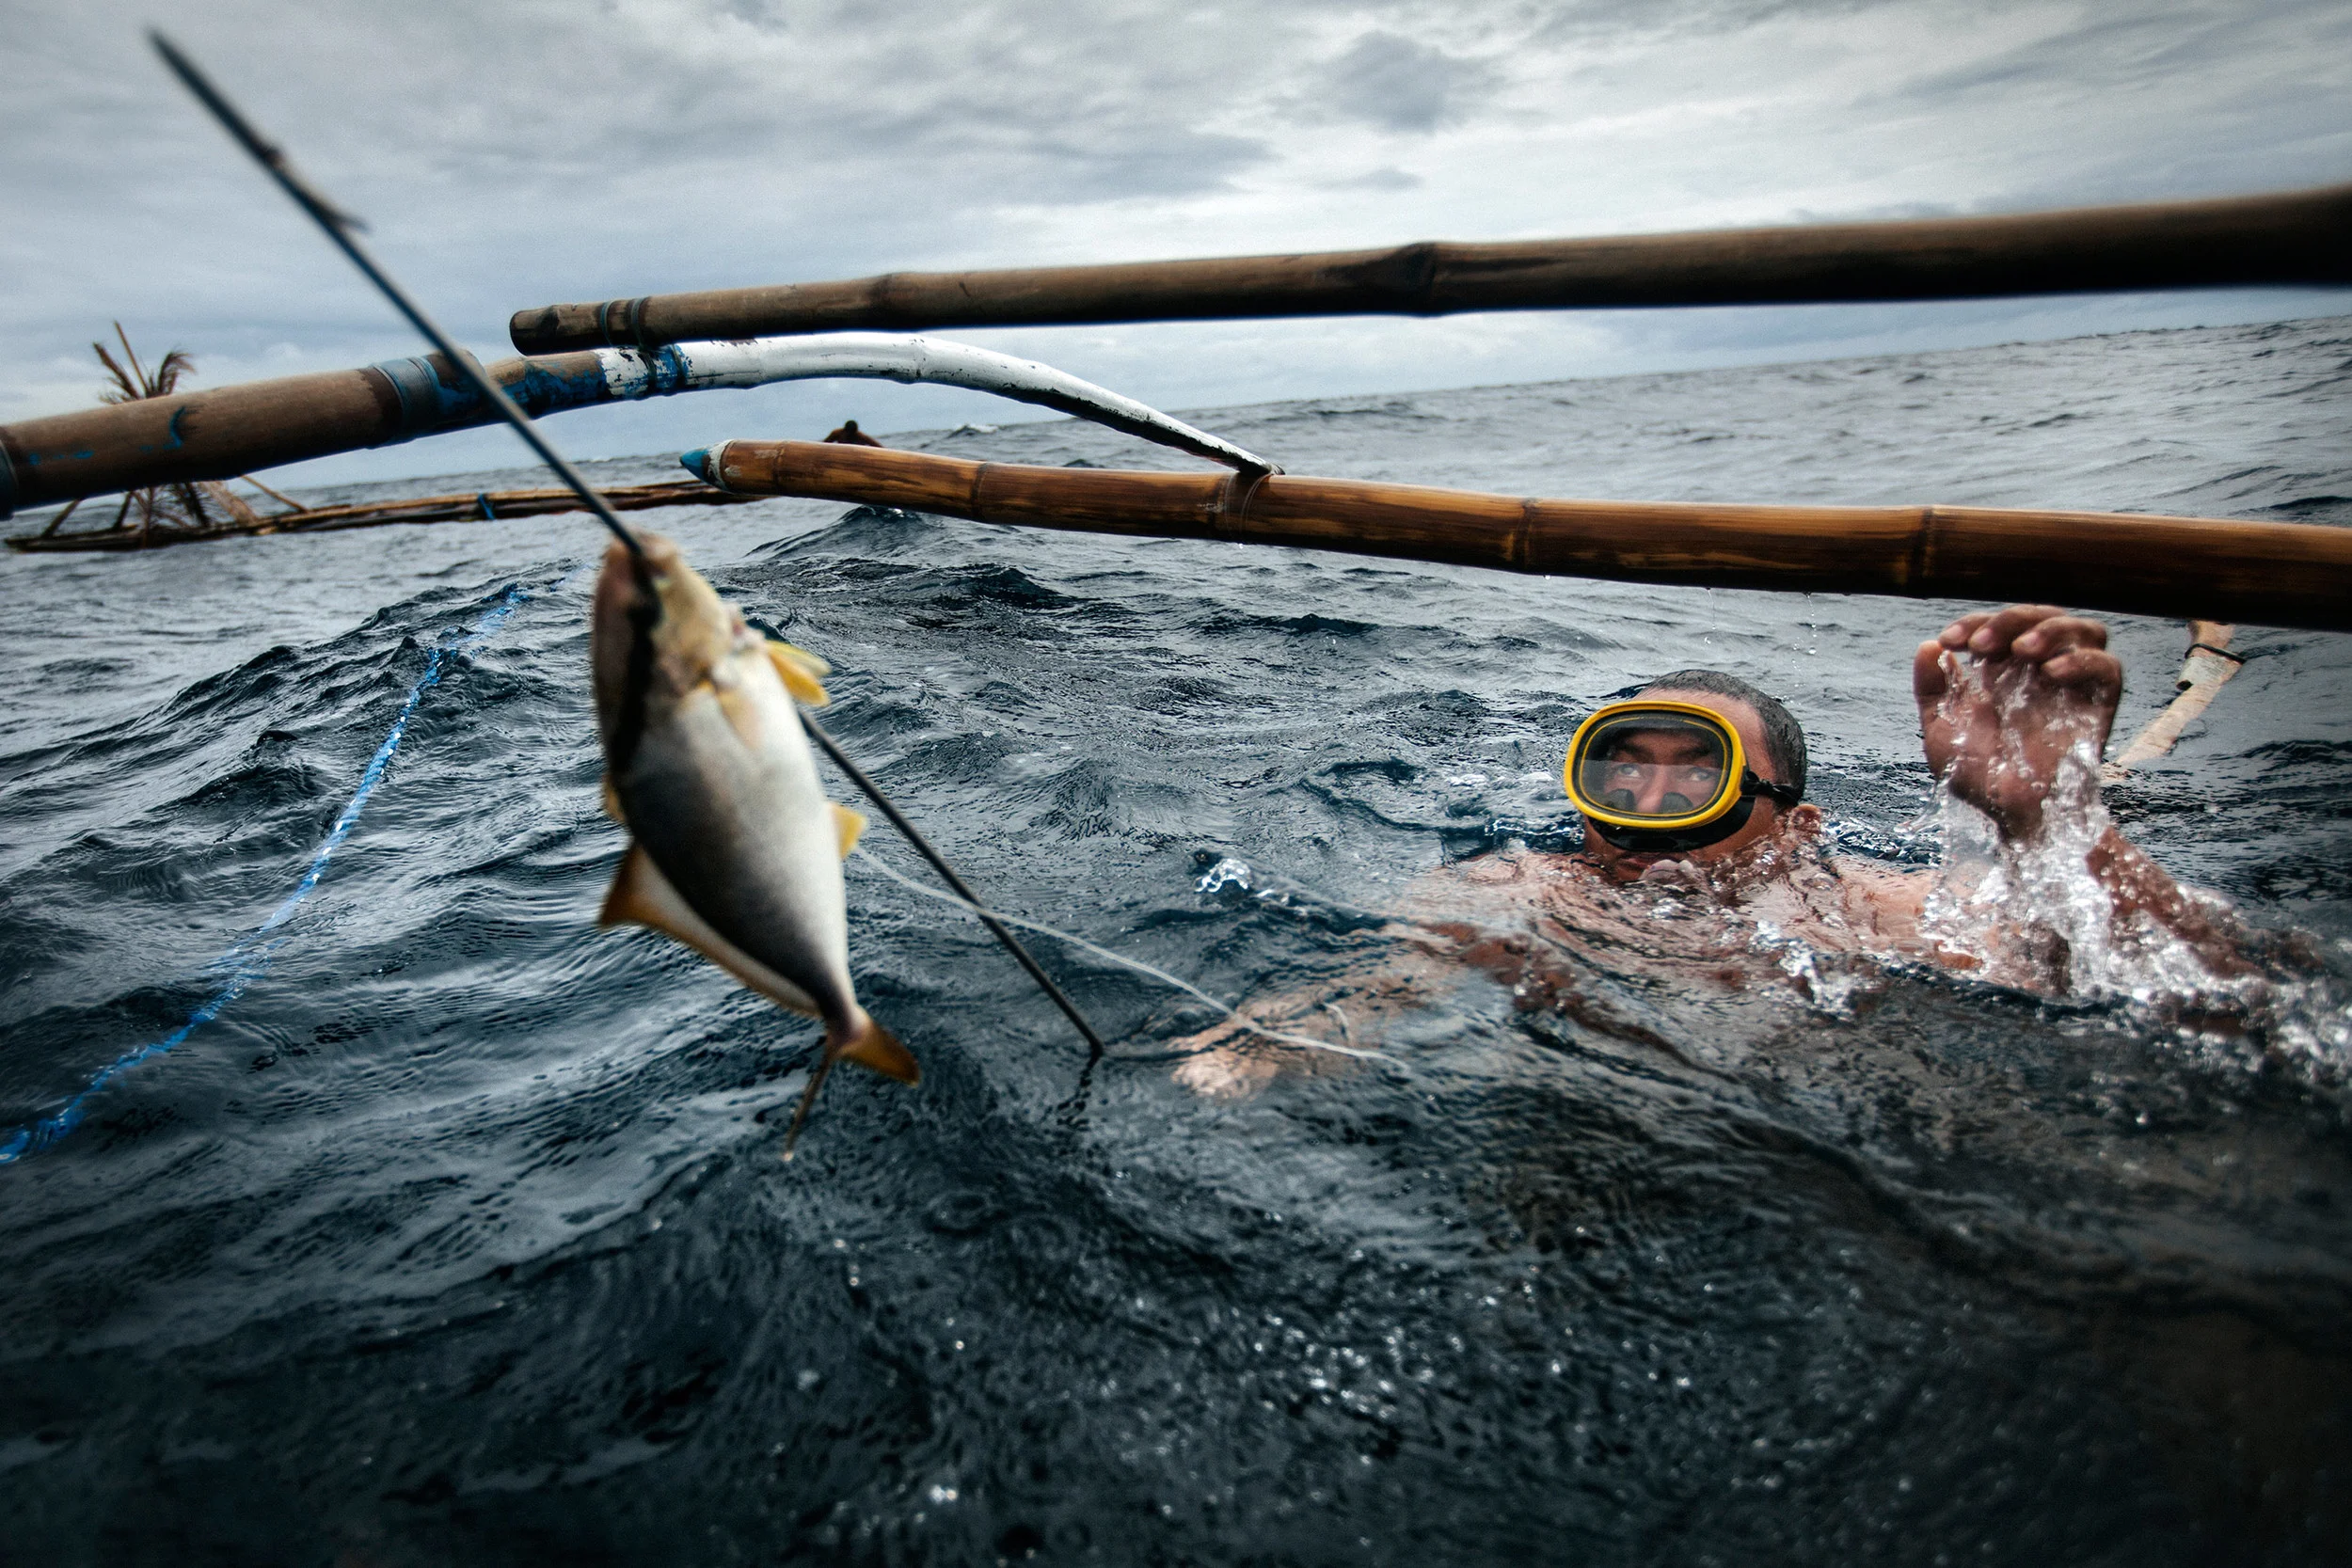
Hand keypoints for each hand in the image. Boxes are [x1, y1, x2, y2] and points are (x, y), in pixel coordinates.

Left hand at [1913, 604, 2120, 837]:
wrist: (2008, 813)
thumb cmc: (1976, 777)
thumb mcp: (1941, 730)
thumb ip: (1932, 689)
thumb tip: (1929, 646)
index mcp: (2007, 671)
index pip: (2002, 626)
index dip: (1976, 622)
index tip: (1950, 641)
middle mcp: (2043, 672)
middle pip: (2045, 617)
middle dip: (2011, 620)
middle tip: (1982, 645)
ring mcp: (2074, 687)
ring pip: (2086, 630)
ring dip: (2052, 629)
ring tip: (2022, 650)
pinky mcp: (2100, 706)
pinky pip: (2109, 667)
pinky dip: (2082, 660)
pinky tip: (2051, 672)